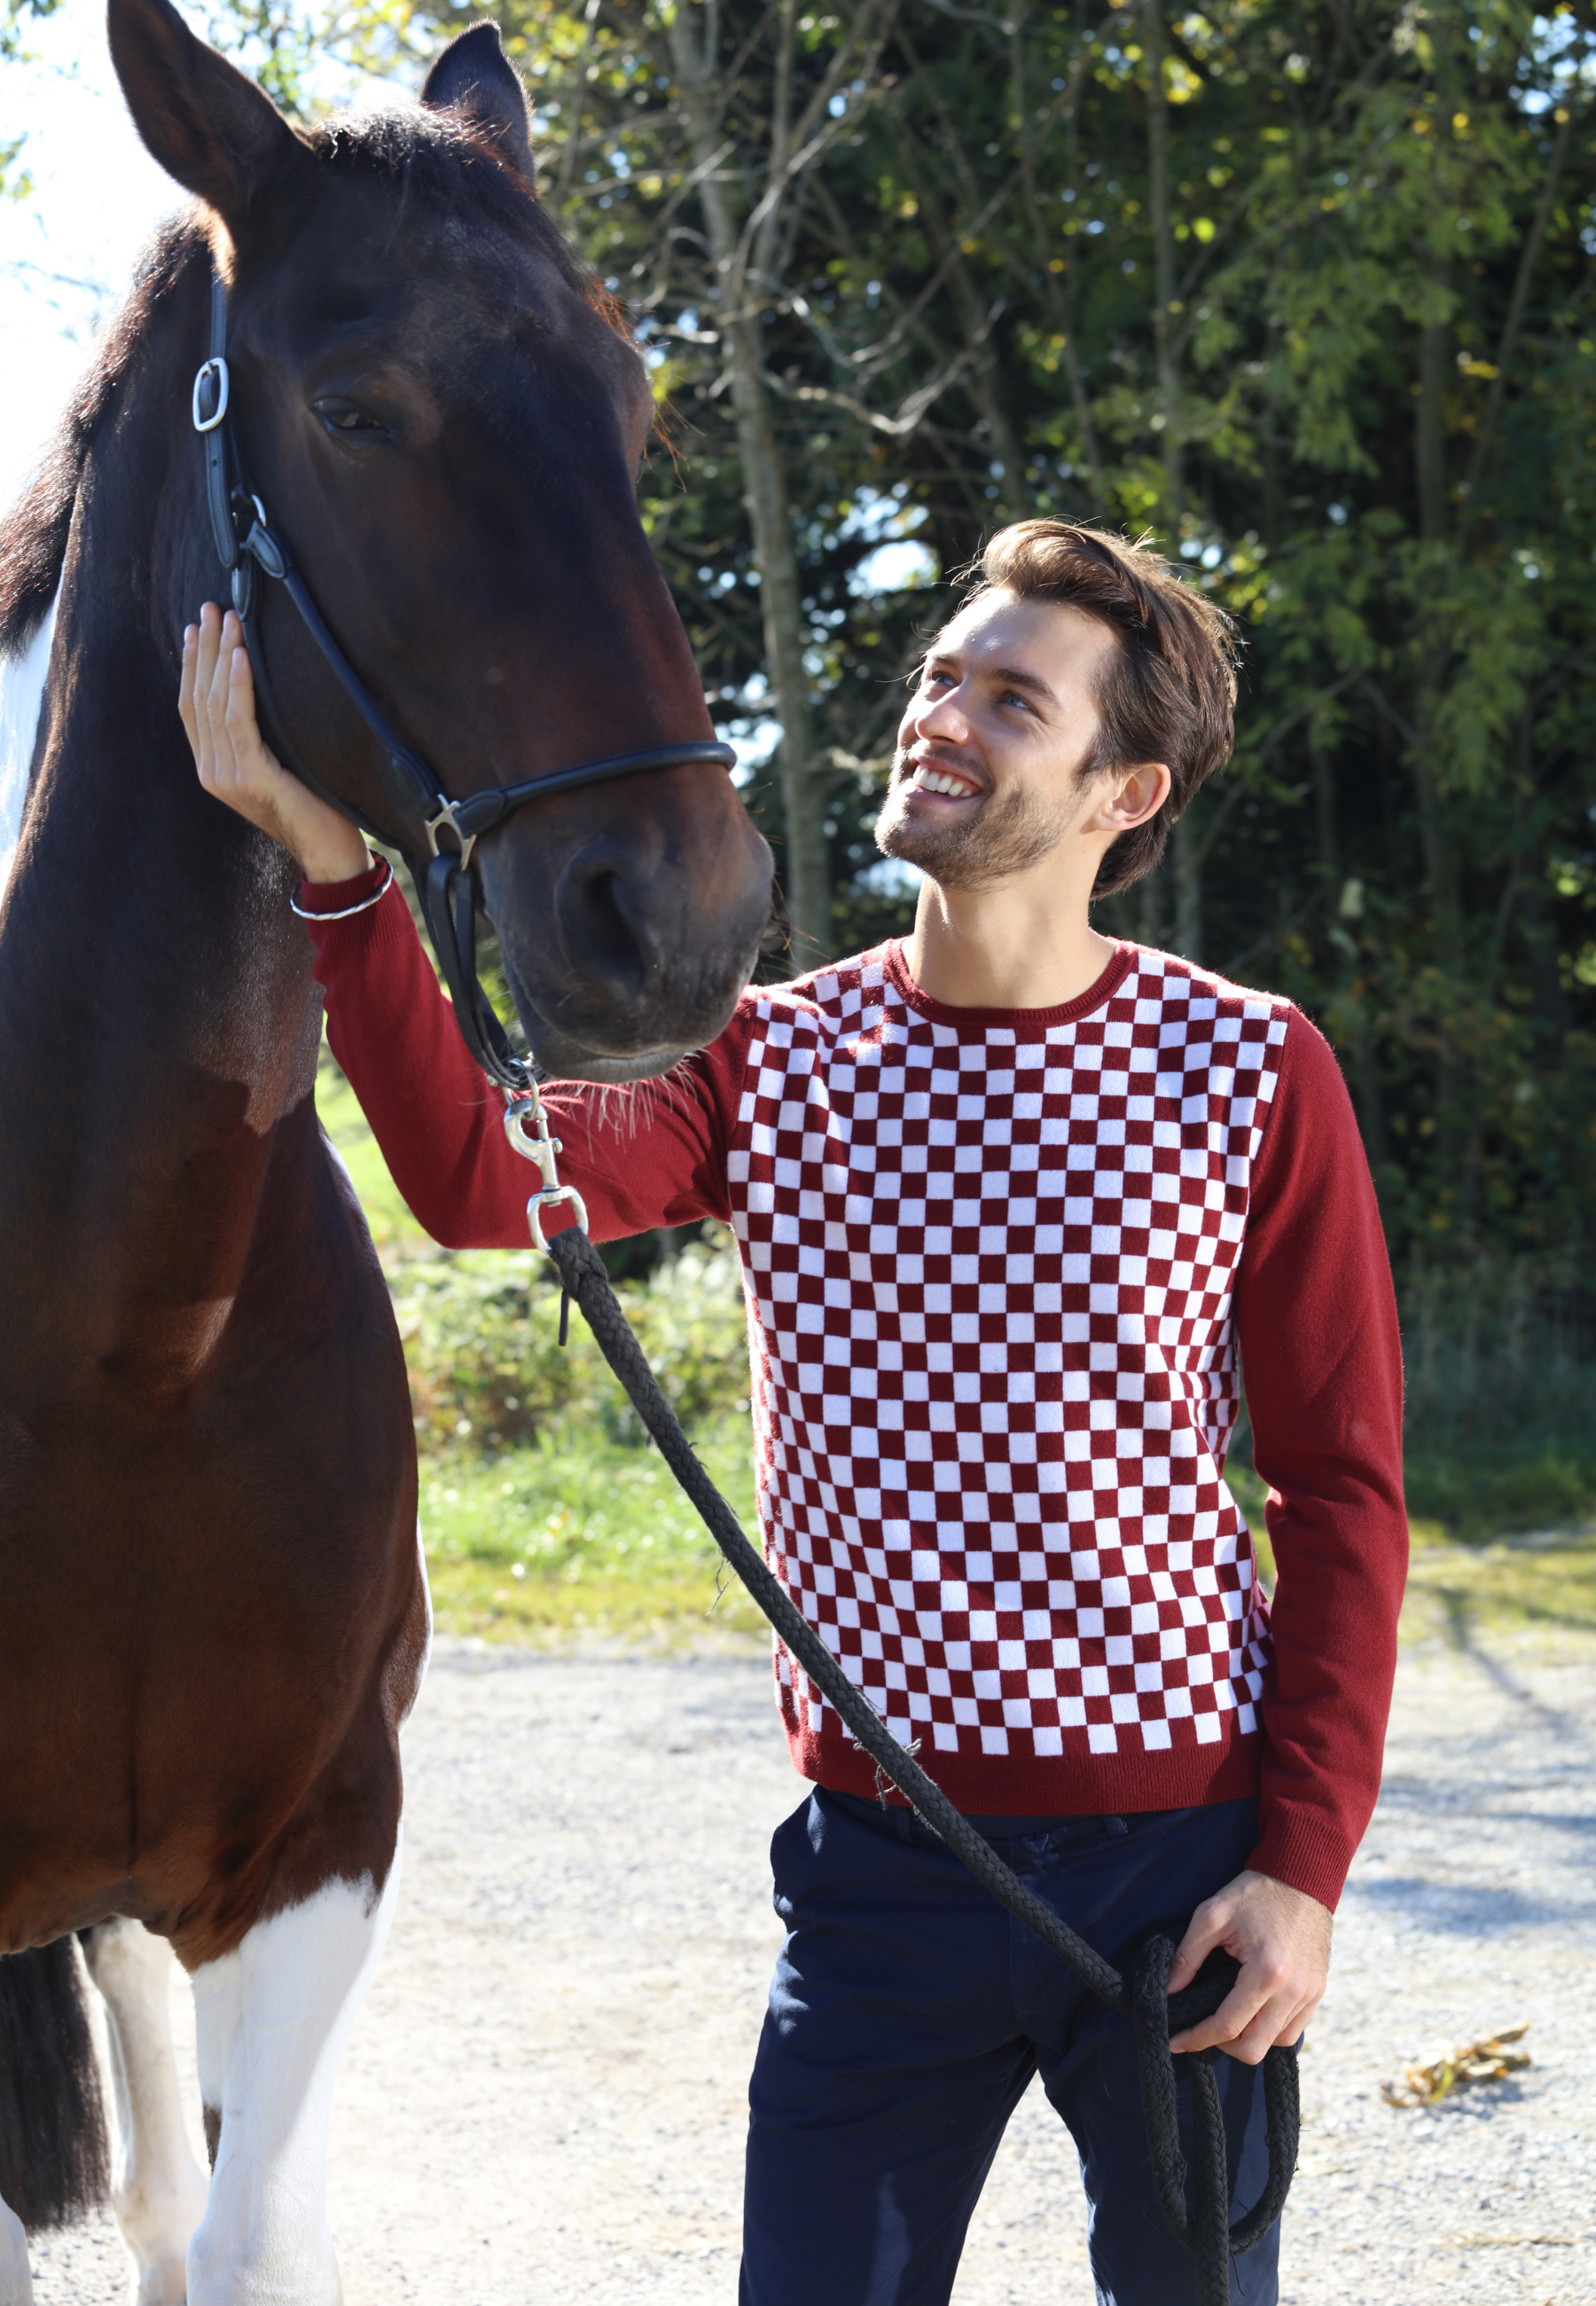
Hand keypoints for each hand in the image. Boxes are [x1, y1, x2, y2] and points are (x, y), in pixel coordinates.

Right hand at [180, 602, 371, 885]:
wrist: (328, 850)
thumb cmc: (314, 803)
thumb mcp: (277, 762)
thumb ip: (257, 735)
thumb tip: (259, 683)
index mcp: (212, 767)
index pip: (191, 705)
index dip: (191, 663)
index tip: (196, 627)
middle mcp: (211, 771)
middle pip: (197, 696)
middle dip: (202, 647)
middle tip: (210, 607)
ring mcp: (226, 776)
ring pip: (215, 703)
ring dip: (220, 655)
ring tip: (228, 619)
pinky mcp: (249, 778)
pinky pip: (238, 720)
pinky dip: (239, 683)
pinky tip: (242, 654)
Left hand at [1166, 1868, 1330, 2065]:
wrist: (1302, 1877)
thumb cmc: (1255, 1893)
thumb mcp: (1212, 1914)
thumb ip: (1188, 1955)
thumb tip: (1169, 1990)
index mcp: (1266, 1973)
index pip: (1227, 2026)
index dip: (1196, 2039)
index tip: (1175, 2040)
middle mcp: (1293, 1992)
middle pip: (1253, 2049)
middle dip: (1220, 2046)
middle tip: (1200, 2028)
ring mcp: (1310, 1994)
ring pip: (1274, 2043)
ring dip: (1247, 2039)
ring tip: (1226, 2017)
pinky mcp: (1318, 1991)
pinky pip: (1292, 2030)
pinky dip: (1269, 2030)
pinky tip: (1251, 2011)